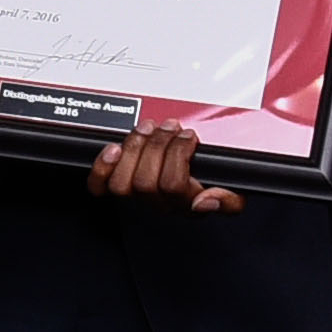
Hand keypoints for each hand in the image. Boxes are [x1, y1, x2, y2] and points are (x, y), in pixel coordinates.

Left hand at [82, 125, 243, 211]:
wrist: (185, 189)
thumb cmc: (207, 185)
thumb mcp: (232, 192)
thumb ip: (230, 200)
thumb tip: (208, 200)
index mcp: (184, 205)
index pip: (173, 186)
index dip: (178, 155)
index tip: (190, 136)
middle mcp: (157, 205)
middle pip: (144, 181)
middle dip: (158, 145)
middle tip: (170, 127)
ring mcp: (134, 197)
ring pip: (122, 182)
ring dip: (134, 148)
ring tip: (149, 129)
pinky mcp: (115, 187)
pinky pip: (99, 186)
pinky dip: (103, 167)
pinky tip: (114, 150)